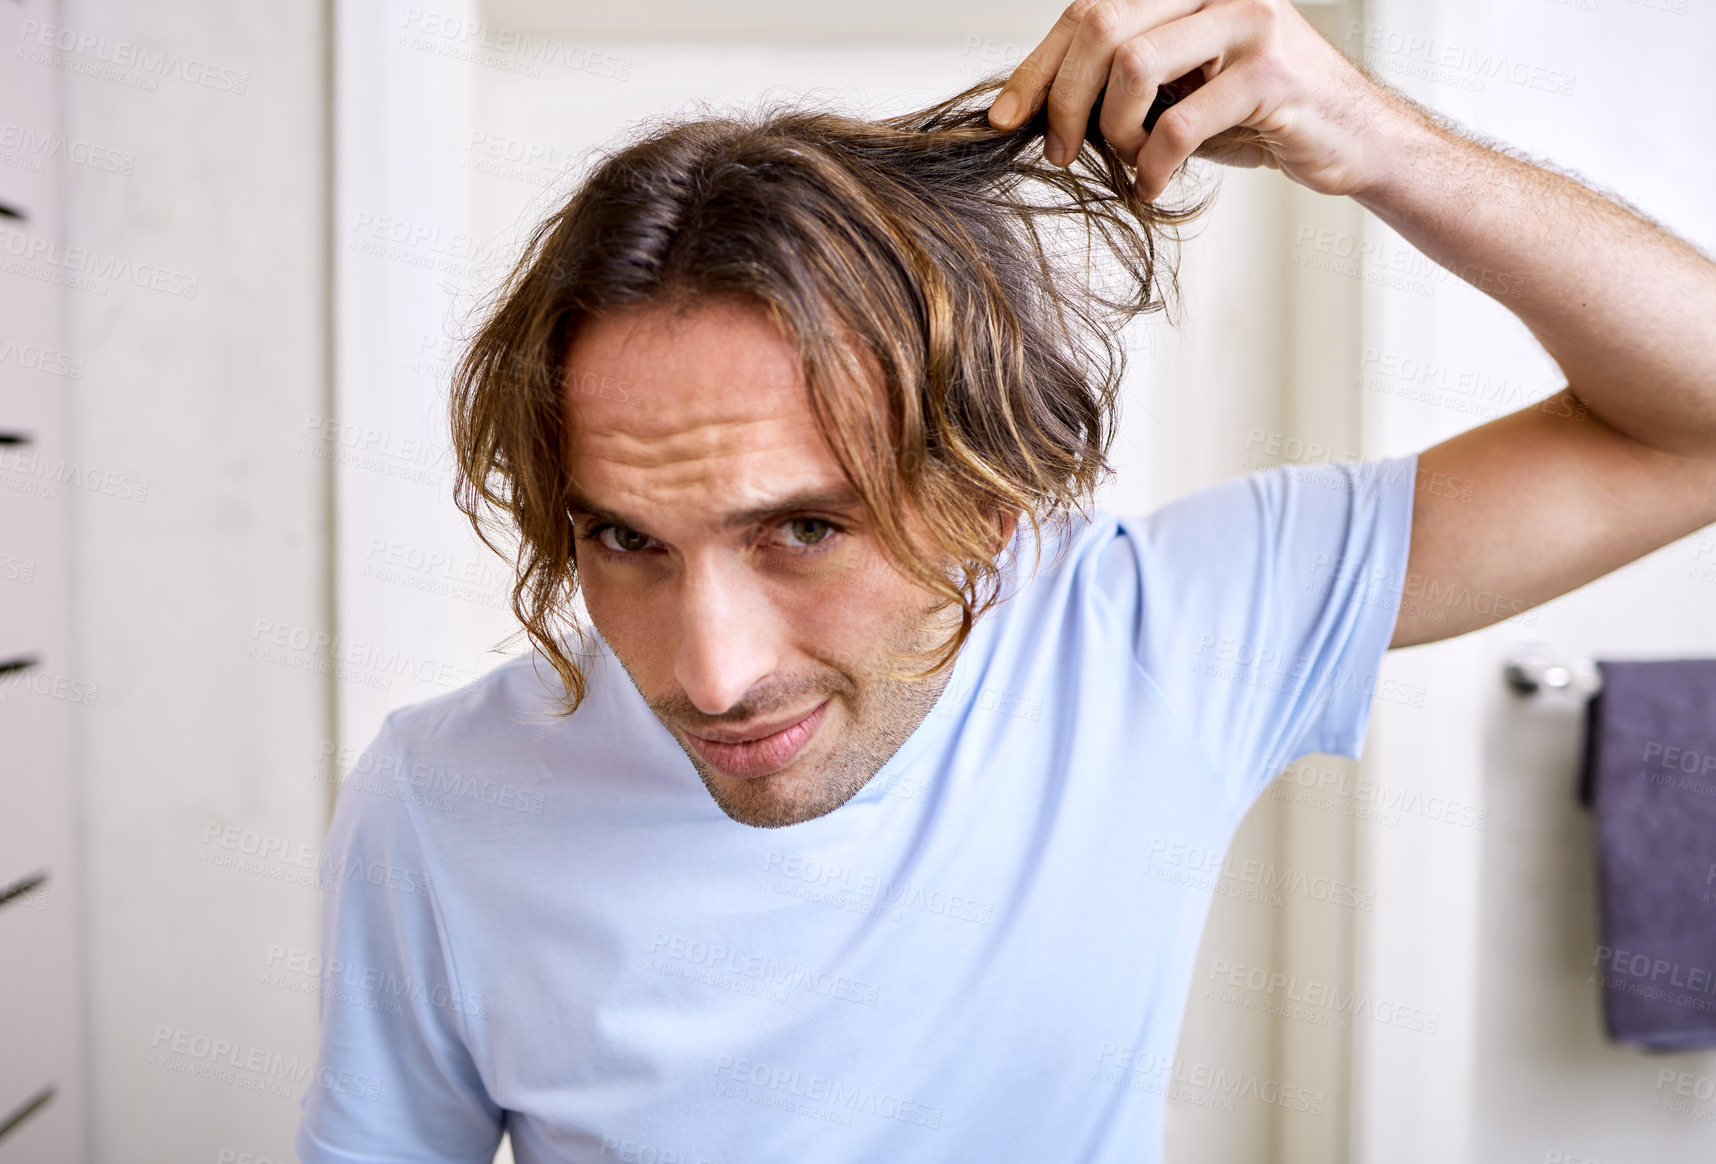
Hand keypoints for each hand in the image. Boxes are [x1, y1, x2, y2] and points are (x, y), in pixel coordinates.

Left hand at [987, 0, 1410, 200]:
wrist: (1352, 137)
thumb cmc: (1258, 114)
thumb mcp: (1181, 85)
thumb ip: (1124, 77)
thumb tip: (1036, 104)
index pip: (1088, 10)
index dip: (1037, 66)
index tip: (1004, 117)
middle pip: (1100, 26)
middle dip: (1063, 99)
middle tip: (1061, 153)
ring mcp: (1247, 22)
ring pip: (1133, 67)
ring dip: (1115, 132)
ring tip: (1130, 163)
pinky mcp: (1270, 74)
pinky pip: (1179, 124)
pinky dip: (1154, 166)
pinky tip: (1156, 185)